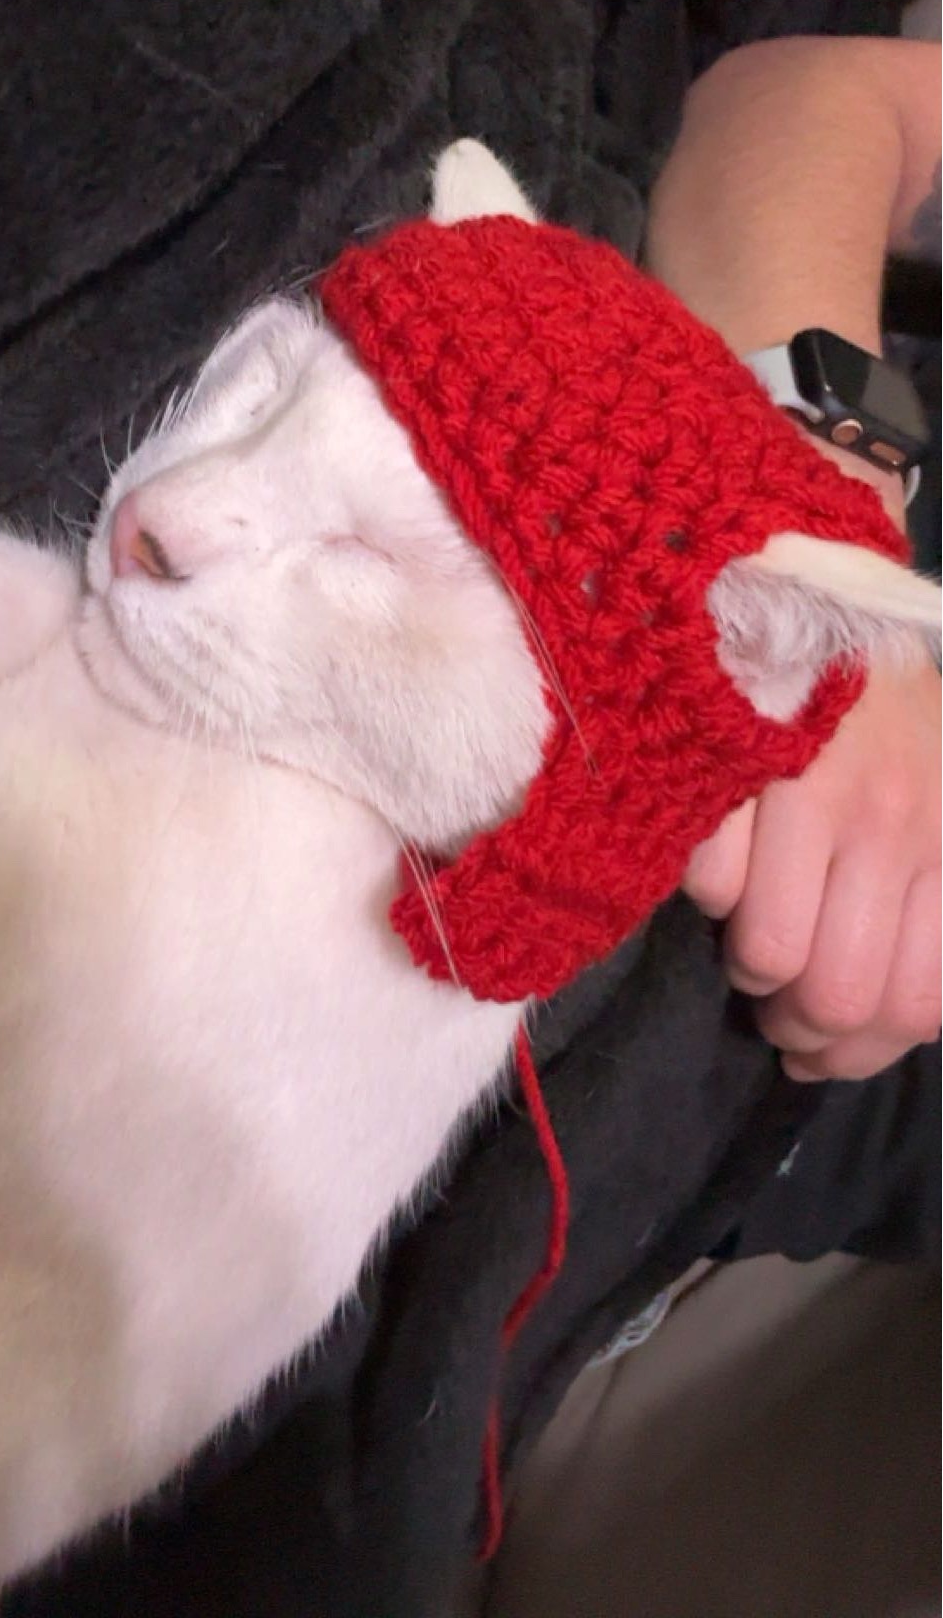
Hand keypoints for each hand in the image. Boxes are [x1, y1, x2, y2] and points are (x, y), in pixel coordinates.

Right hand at [684, 655, 940, 1080]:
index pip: (916, 1004)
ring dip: (747, 964)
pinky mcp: (735, 768)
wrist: (811, 572)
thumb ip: (929, 894)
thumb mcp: (939, 792)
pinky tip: (717, 865)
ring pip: (770, 956)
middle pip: (840, 998)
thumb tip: (892, 1013)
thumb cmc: (879, 699)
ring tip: (744, 935)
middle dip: (796, 1027)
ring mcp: (813, 797)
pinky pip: (708, 887)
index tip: (823, 1043)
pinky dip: (703, 893)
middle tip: (774, 1006)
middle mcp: (895, 825)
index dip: (861, 1051)